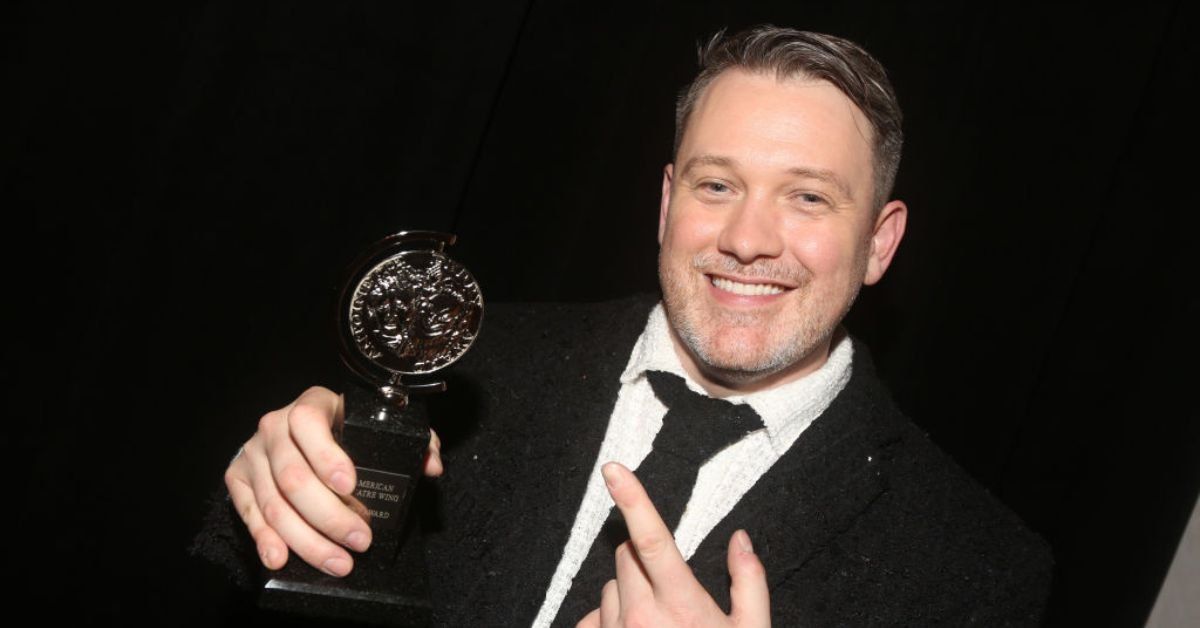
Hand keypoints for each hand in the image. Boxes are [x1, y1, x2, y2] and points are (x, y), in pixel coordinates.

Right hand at [223, 386, 443, 575]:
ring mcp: (254, 453)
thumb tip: (431, 466)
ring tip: (338, 561)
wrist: (294, 429)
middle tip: (360, 540)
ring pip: (274, 503)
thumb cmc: (345, 428)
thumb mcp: (377, 425)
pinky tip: (281, 558)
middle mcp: (274, 426)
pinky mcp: (238, 477)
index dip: (327, 456)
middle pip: (293, 477)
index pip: (309, 423)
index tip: (351, 487)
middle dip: (329, 516)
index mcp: (311, 404)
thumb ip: (413, 440)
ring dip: (307, 539)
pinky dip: (265, 539)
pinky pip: (249, 513)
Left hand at [577, 463, 769, 627]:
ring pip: (610, 587)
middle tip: (671, 587)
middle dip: (644, 557)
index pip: (652, 539)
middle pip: (627, 555)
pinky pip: (594, 618)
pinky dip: (610, 619)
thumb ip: (749, 581)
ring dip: (629, 592)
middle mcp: (640, 616)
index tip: (613, 468)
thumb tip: (741, 538)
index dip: (632, 498)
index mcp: (680, 604)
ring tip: (658, 623)